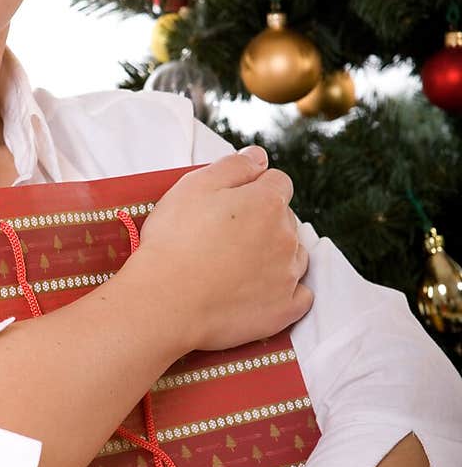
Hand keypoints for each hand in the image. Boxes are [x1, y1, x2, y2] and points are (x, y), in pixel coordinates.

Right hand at [133, 146, 312, 351]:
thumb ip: (233, 166)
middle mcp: (286, 237)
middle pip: (286, 220)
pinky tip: (264, 290)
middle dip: (265, 222)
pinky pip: (301, 297)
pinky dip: (288, 291)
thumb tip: (259, 156)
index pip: (279, 182)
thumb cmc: (174, 241)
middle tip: (227, 236)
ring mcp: (288, 276)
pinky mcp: (283, 310)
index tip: (234, 202)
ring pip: (295, 256)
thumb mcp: (195, 186)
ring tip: (241, 265)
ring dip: (277, 255)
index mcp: (267, 202)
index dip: (257, 188)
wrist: (165, 302)